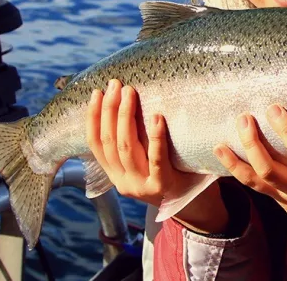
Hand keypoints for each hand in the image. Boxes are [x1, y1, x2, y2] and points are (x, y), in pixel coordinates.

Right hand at [86, 79, 228, 233]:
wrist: (194, 202)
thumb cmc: (169, 172)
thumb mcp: (142, 162)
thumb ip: (131, 143)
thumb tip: (122, 102)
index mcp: (114, 174)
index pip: (95, 143)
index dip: (93, 117)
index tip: (96, 93)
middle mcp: (123, 181)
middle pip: (110, 141)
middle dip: (110, 109)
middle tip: (116, 85)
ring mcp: (141, 185)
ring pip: (127, 147)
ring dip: (126, 116)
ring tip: (131, 93)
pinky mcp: (162, 185)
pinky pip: (156, 158)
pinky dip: (156, 136)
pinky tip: (157, 117)